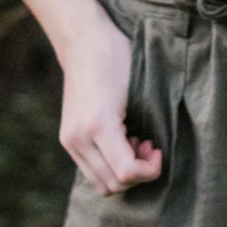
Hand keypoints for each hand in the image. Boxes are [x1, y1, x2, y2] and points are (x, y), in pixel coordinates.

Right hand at [58, 13, 163, 195]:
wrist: (83, 41)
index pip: (126, 173)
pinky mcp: (67, 138)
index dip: (149, 170)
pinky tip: (120, 141)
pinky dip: (109, 166)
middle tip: (149, 146)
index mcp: (99, 124)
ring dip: (122, 173)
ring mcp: (69, 140)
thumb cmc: (116, 58)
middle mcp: (79, 138)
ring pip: (100, 183)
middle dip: (137, 173)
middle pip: (113, 185)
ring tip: (134, 143)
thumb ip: (144, 127)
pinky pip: (91, 170)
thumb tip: (153, 155)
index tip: (158, 150)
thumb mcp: (138, 90)